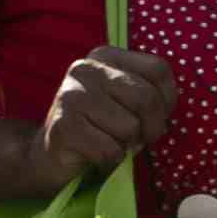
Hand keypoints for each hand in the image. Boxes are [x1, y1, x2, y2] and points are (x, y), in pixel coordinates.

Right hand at [31, 44, 176, 181]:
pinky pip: (109, 150)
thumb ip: (149, 92)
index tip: (154, 116)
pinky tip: (95, 157)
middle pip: (146, 98)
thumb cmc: (99, 128)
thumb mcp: (126, 101)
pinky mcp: (62, 126)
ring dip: (126, 146)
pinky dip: (110, 161)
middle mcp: (85, 69)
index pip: (157, 69)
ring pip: (129, 127)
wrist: (49, 156)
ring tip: (110, 144)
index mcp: (105, 56)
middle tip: (138, 139)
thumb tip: (165, 108)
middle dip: (151, 128)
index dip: (167, 99)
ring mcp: (70, 96)